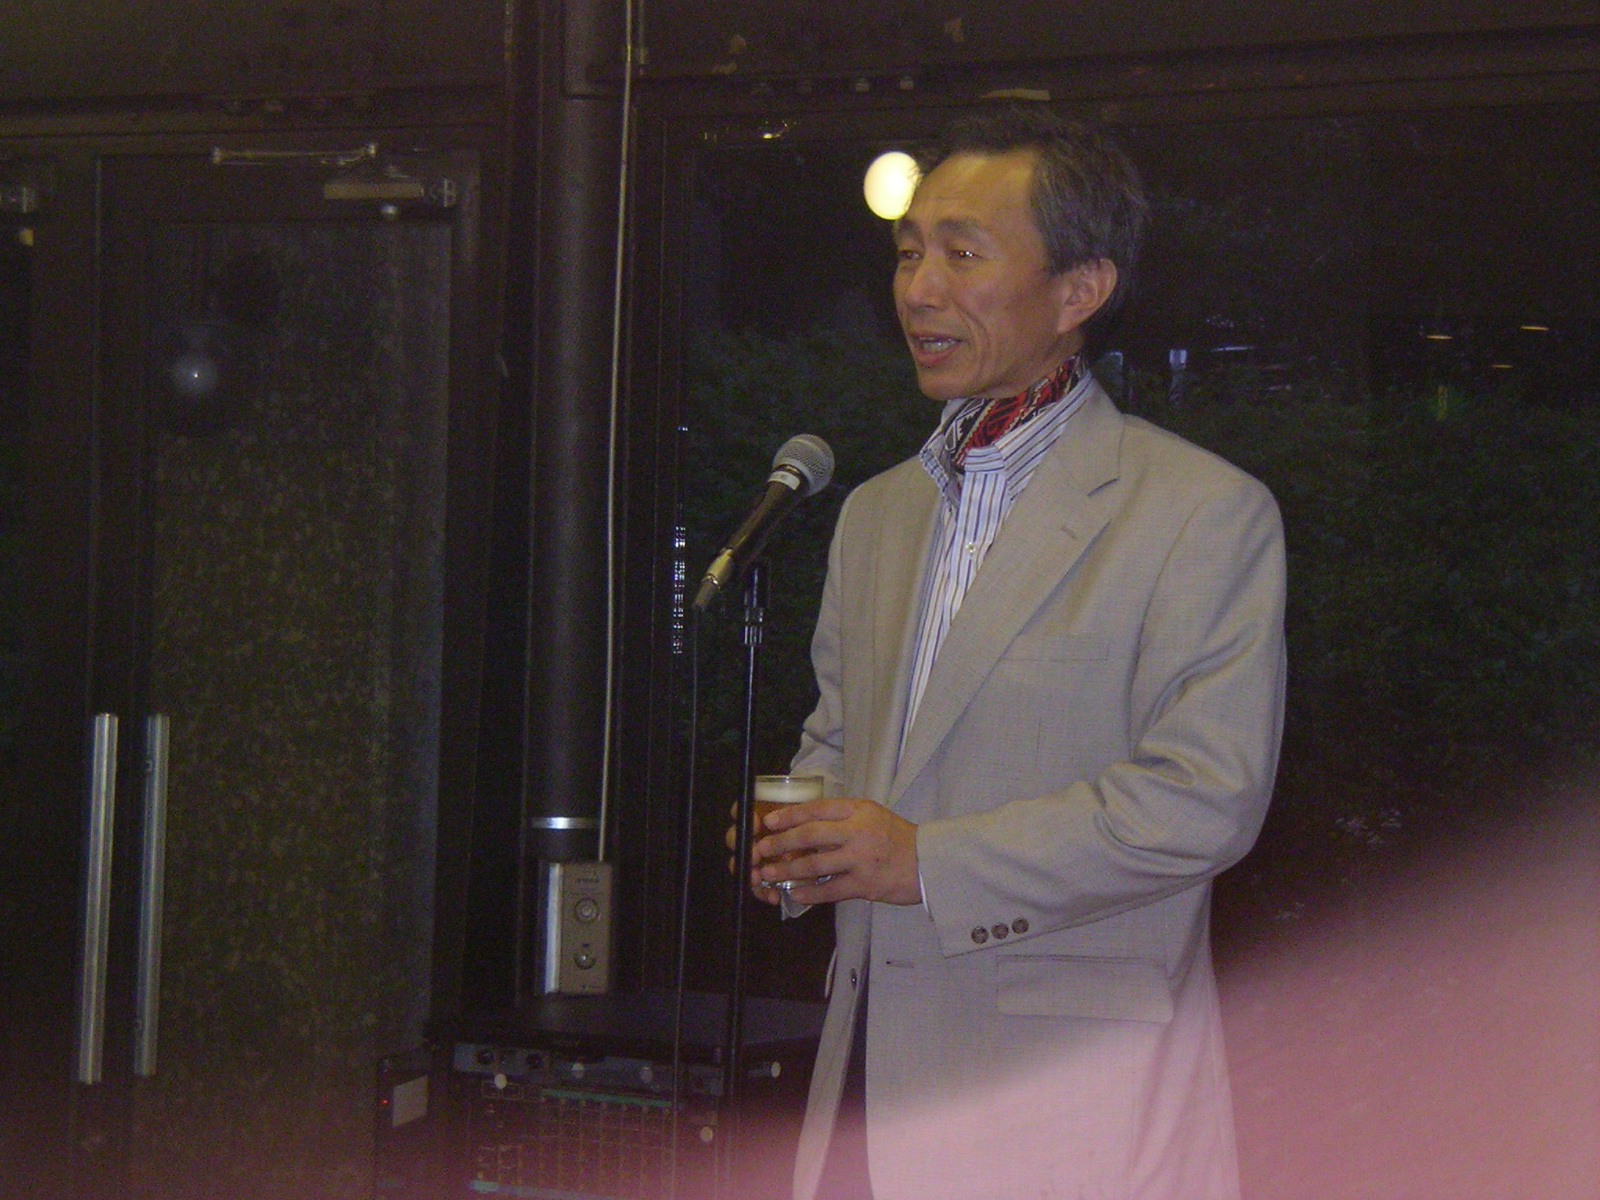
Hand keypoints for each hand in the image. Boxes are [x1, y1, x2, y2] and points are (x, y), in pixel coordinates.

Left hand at [749, 797, 921, 905]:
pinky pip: (830, 890)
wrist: (927, 863)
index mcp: (859, 810)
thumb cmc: (896, 839)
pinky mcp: (864, 884)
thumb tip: (805, 826)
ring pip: (815, 863)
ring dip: (788, 869)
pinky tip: (795, 893)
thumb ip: (843, 818)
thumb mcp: (872, 816)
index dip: (790, 815)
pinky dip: (809, 892)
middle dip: (781, 842)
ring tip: (769, 873)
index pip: (818, 808)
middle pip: (811, 834)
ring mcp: (861, 858)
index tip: (770, 821)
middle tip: (762, 849)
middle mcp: (858, 831)